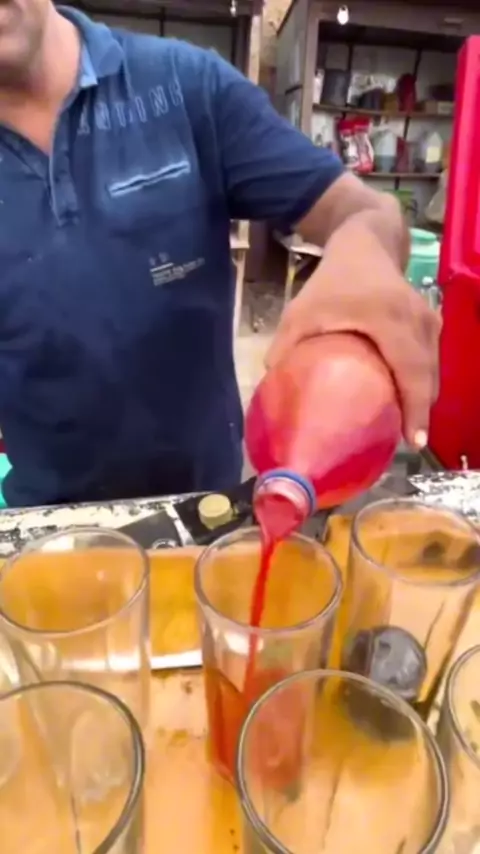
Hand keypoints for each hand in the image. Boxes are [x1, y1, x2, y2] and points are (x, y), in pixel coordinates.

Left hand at [266, 244, 440, 446]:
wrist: (366, 242)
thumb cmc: (332, 280)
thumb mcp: (302, 309)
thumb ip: (286, 346)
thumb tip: (272, 386)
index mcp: (390, 319)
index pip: (410, 370)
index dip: (414, 407)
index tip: (412, 440)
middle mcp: (418, 321)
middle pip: (428, 376)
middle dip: (420, 412)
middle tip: (407, 443)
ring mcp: (430, 320)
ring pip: (434, 369)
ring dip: (423, 399)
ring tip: (408, 429)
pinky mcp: (432, 322)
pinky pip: (432, 359)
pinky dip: (424, 382)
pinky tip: (409, 401)